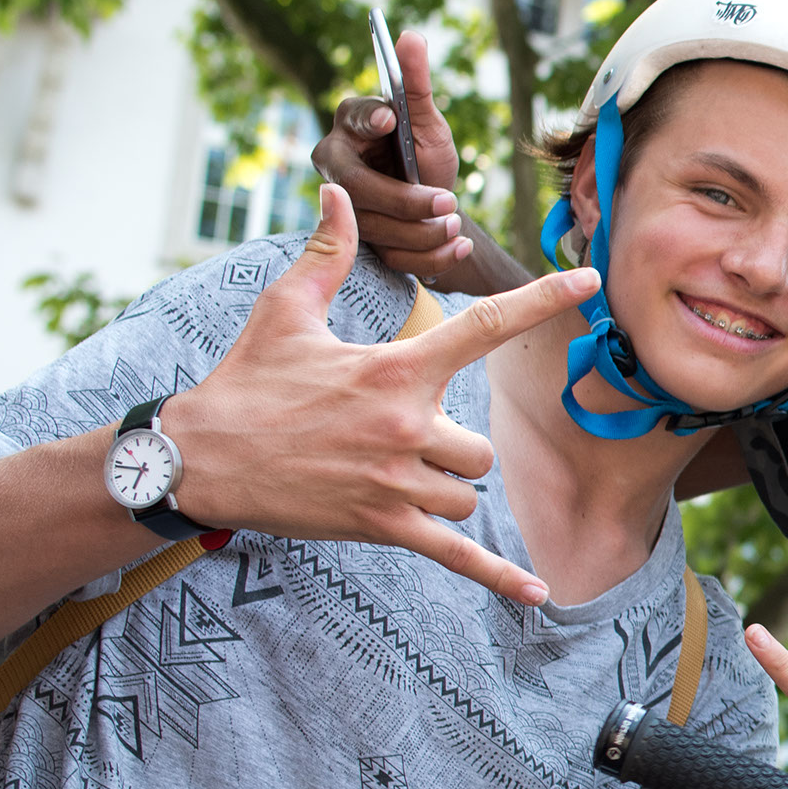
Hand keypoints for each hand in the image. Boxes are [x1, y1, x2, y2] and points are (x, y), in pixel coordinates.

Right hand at [156, 184, 601, 606]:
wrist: (198, 458)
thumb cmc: (244, 383)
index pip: (483, 324)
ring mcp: (397, 481)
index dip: (541, 299)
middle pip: (479, 445)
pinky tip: (537, 595)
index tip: (588, 280)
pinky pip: (456, 555)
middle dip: (454, 449)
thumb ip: (325, 254)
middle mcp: (406, 424)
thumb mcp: (284, 311)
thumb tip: (335, 194)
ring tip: (388, 479)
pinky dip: (498, 577)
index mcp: (394, 368)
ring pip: (466, 492)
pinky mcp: (382, 525)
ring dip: (443, 489)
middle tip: (398, 446)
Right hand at [313, 28, 481, 280]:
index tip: (389, 116)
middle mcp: (335, 163)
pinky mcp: (358, 243)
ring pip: (378, 228)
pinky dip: (433, 256)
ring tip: (456, 224)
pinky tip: (457, 247)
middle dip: (408, 201)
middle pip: (360, 187)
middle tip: (451, 201)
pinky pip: (393, 257)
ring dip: (427, 232)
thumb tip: (411, 35)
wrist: (435, 207)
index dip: (370, 117)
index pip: (353, 117)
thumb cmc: (425, 155)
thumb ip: (418, 85)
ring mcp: (342, 207)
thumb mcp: (429, 123)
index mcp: (350, 124)